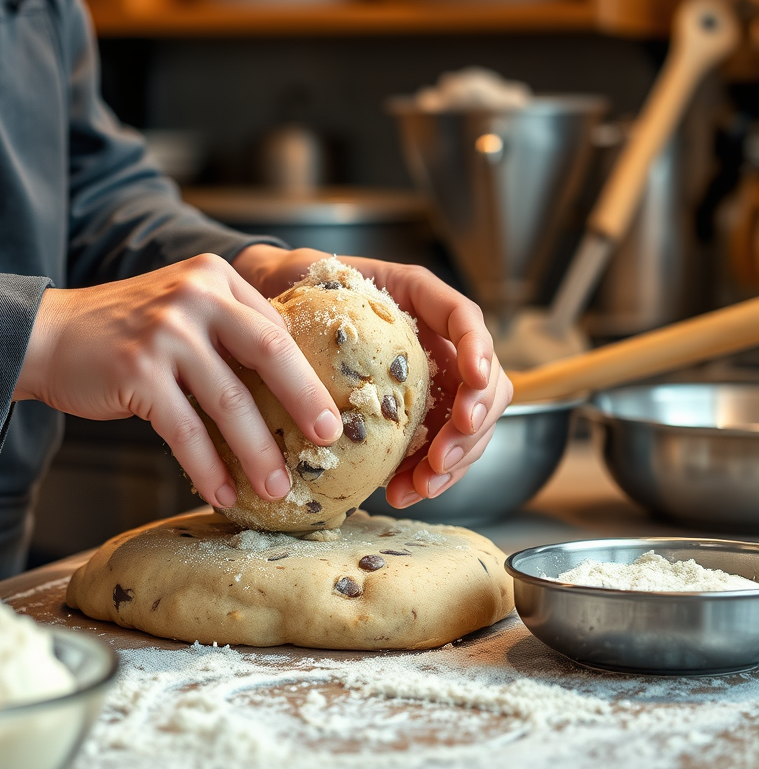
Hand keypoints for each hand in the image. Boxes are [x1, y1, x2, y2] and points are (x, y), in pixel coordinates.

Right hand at [13, 254, 341, 509]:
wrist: (48, 336)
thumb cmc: (124, 332)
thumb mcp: (181, 309)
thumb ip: (228, 333)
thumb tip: (288, 392)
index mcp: (215, 278)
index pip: (276, 327)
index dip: (308, 372)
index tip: (329, 409)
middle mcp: (195, 297)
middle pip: (270, 352)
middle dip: (304, 401)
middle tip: (327, 439)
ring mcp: (165, 333)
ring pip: (229, 401)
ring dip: (258, 451)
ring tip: (276, 488)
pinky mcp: (137, 372)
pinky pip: (185, 430)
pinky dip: (207, 466)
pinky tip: (222, 492)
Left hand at [233, 246, 512, 505]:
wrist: (284, 310)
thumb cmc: (297, 288)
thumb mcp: (304, 277)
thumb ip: (316, 288)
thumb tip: (298, 317)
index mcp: (416, 297)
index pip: (464, 317)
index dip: (478, 349)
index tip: (475, 378)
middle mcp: (436, 339)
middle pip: (485, 382)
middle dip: (471, 425)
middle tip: (440, 458)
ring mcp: (433, 379)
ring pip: (471, 424)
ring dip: (456, 461)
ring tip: (420, 487)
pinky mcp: (418, 415)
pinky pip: (441, 447)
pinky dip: (430, 473)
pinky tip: (403, 491)